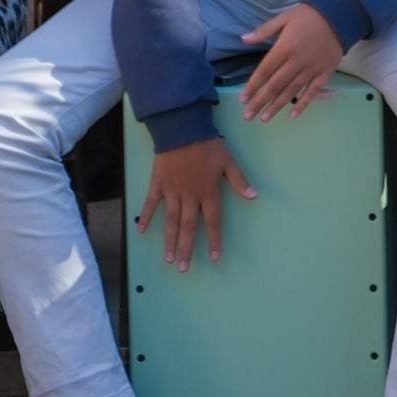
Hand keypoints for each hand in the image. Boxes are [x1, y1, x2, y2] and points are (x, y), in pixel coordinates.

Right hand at [138, 136, 254, 269]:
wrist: (182, 128)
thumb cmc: (208, 144)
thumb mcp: (228, 161)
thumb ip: (239, 180)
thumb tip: (254, 196)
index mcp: (208, 192)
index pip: (213, 221)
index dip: (215, 240)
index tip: (214, 258)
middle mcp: (189, 196)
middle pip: (188, 227)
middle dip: (187, 249)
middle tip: (183, 269)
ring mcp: (172, 191)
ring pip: (171, 221)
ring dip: (169, 241)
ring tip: (168, 259)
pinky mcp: (158, 184)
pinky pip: (151, 204)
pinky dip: (147, 217)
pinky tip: (141, 232)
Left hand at [240, 3, 344, 121]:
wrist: (340, 15)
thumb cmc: (309, 16)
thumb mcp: (284, 17)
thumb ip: (264, 30)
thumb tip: (243, 39)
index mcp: (284, 48)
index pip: (264, 71)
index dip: (253, 86)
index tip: (243, 99)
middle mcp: (296, 62)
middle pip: (275, 85)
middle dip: (260, 101)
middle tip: (248, 116)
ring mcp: (311, 69)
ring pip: (292, 91)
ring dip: (277, 106)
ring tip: (265, 118)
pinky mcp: (325, 73)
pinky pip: (313, 92)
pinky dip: (304, 104)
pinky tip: (293, 115)